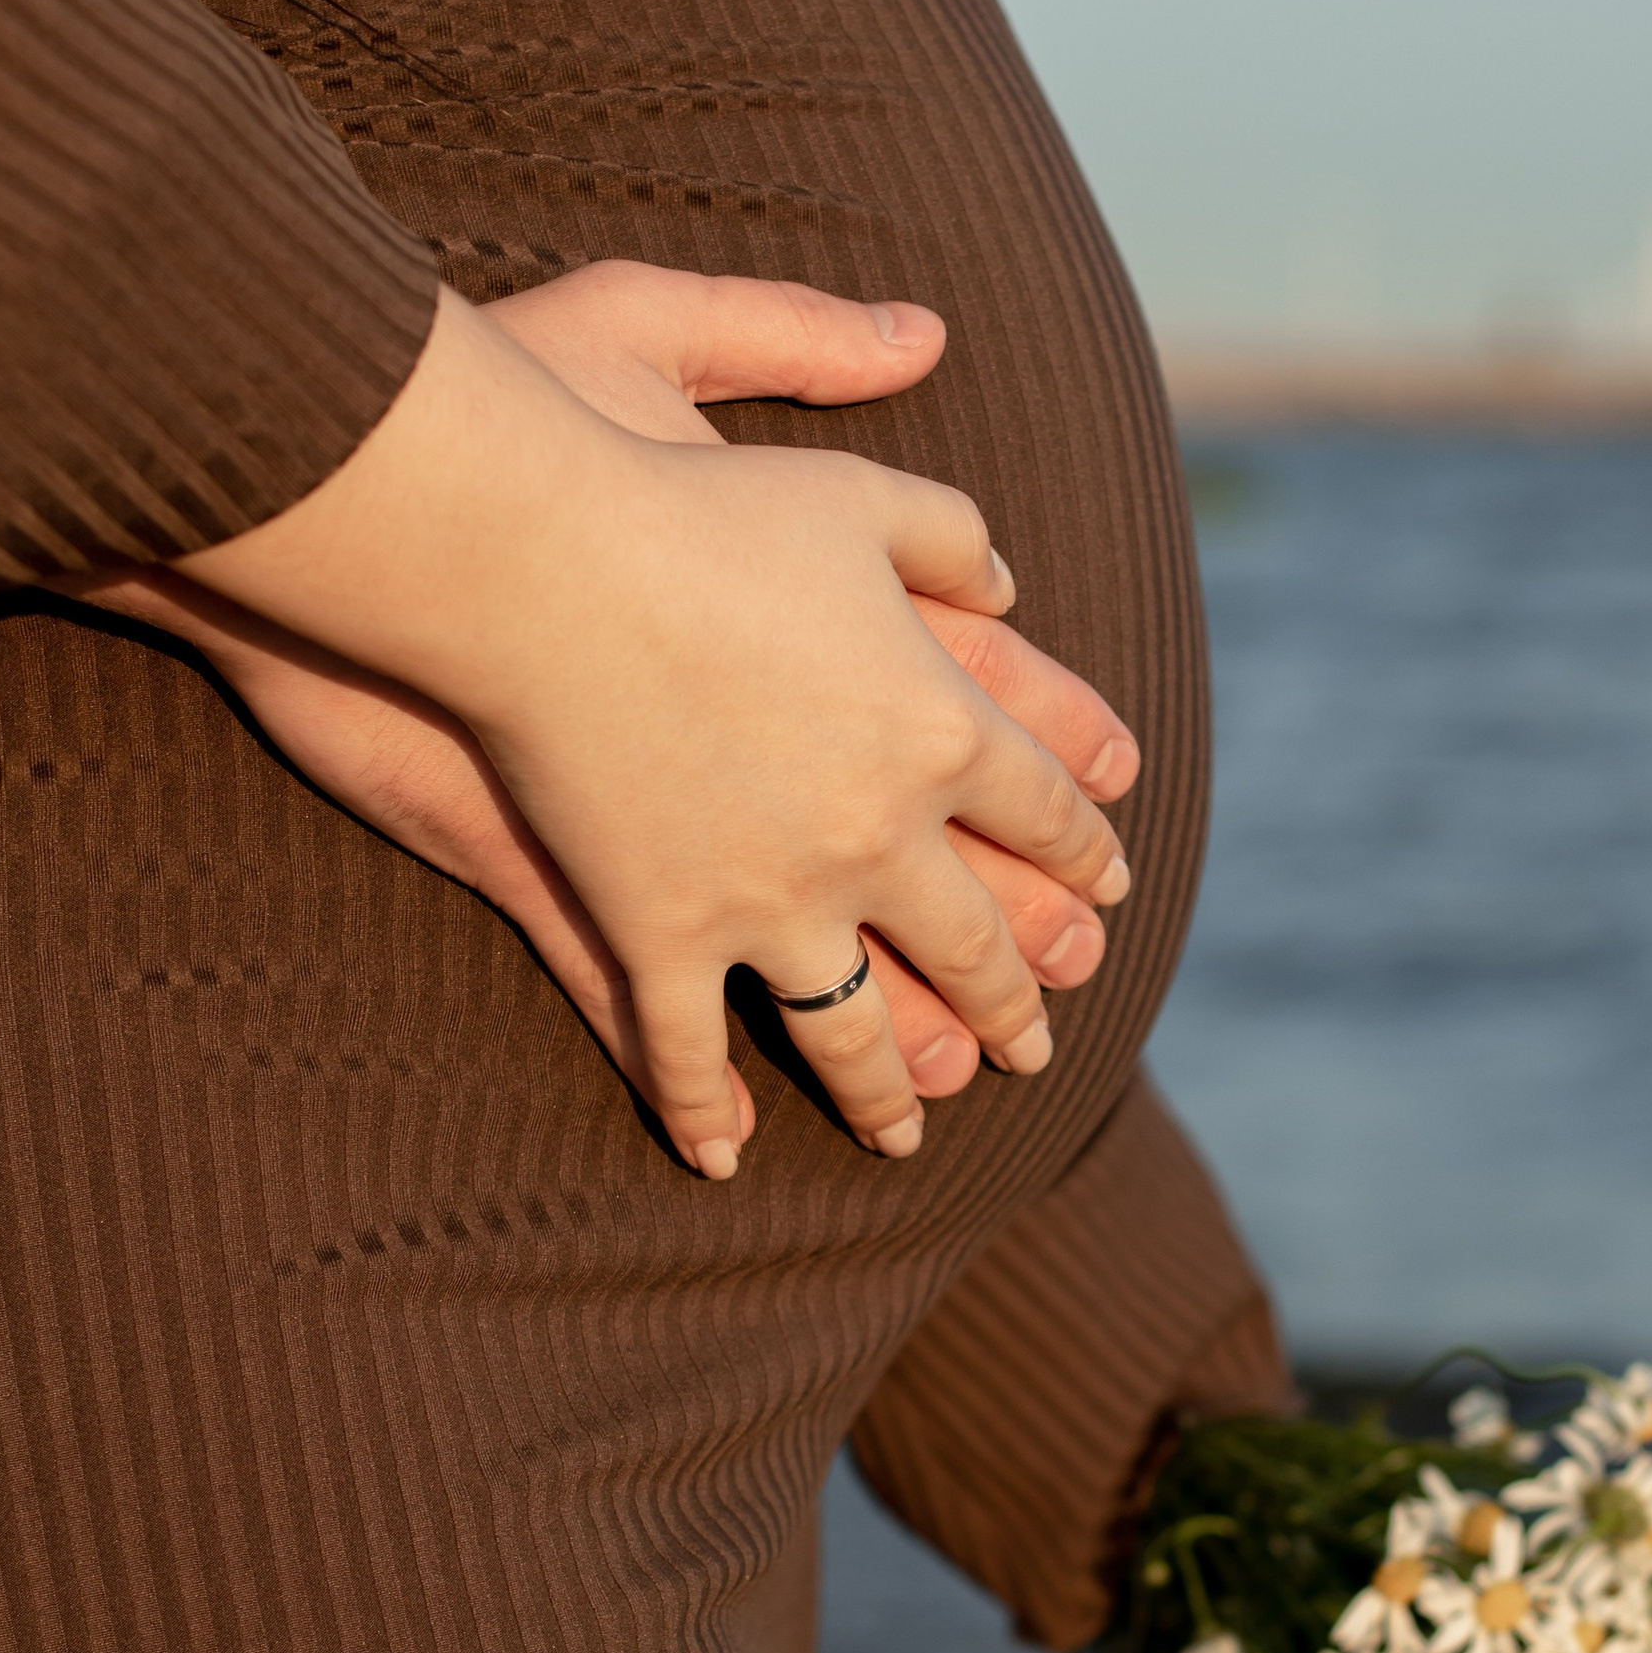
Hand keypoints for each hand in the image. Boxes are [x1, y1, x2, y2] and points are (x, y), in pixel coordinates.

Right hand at [482, 262, 1139, 1085]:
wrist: (545, 560)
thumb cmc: (699, 508)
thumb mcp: (858, 495)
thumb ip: (951, 539)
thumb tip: (1012, 590)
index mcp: (943, 725)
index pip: (1047, 811)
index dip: (1083, 855)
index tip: (1106, 892)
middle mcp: (878, 834)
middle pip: (975, 941)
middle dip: (1017, 1000)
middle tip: (1037, 1047)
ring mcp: (767, 900)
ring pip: (853, 1026)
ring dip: (888, 1088)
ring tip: (911, 1133)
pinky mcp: (658, 933)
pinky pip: (692, 1049)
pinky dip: (707, 1111)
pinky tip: (726, 1157)